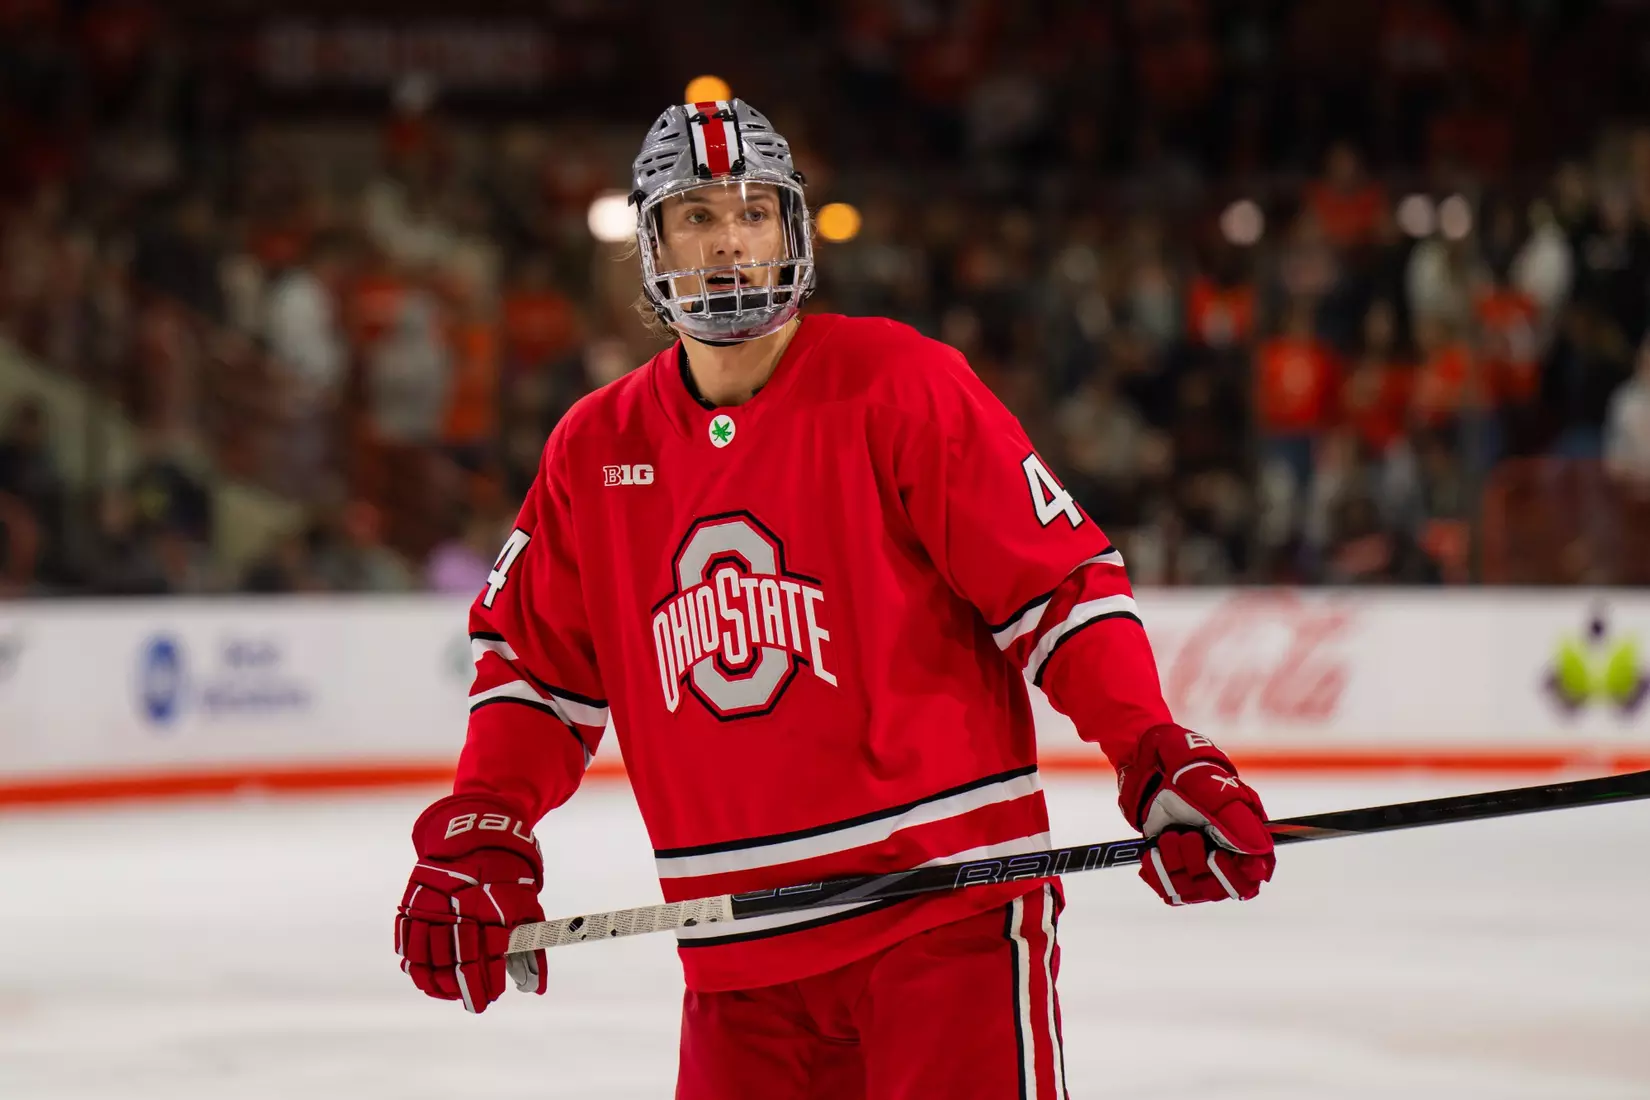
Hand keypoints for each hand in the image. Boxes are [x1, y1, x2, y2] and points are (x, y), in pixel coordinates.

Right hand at [395, 793, 548, 1012]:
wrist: (476, 837)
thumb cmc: (509, 878)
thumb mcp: (529, 907)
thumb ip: (533, 949)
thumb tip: (537, 990)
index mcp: (491, 912)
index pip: (487, 960)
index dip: (488, 984)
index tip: (491, 996)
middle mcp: (460, 912)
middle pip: (457, 964)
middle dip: (466, 990)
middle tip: (473, 1004)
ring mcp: (433, 908)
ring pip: (427, 959)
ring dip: (438, 983)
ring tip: (450, 994)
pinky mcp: (413, 904)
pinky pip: (407, 943)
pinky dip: (414, 965)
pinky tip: (426, 978)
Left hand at [1117, 724, 1274, 905]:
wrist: (1145, 760)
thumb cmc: (1183, 766)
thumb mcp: (1208, 786)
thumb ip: (1234, 819)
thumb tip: (1260, 851)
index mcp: (1242, 831)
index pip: (1255, 871)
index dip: (1243, 875)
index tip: (1220, 858)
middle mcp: (1222, 849)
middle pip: (1225, 888)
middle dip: (1203, 866)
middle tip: (1188, 837)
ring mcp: (1196, 858)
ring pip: (1195, 890)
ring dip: (1176, 867)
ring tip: (1167, 837)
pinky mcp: (1172, 862)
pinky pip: (1171, 890)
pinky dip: (1158, 876)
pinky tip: (1151, 854)